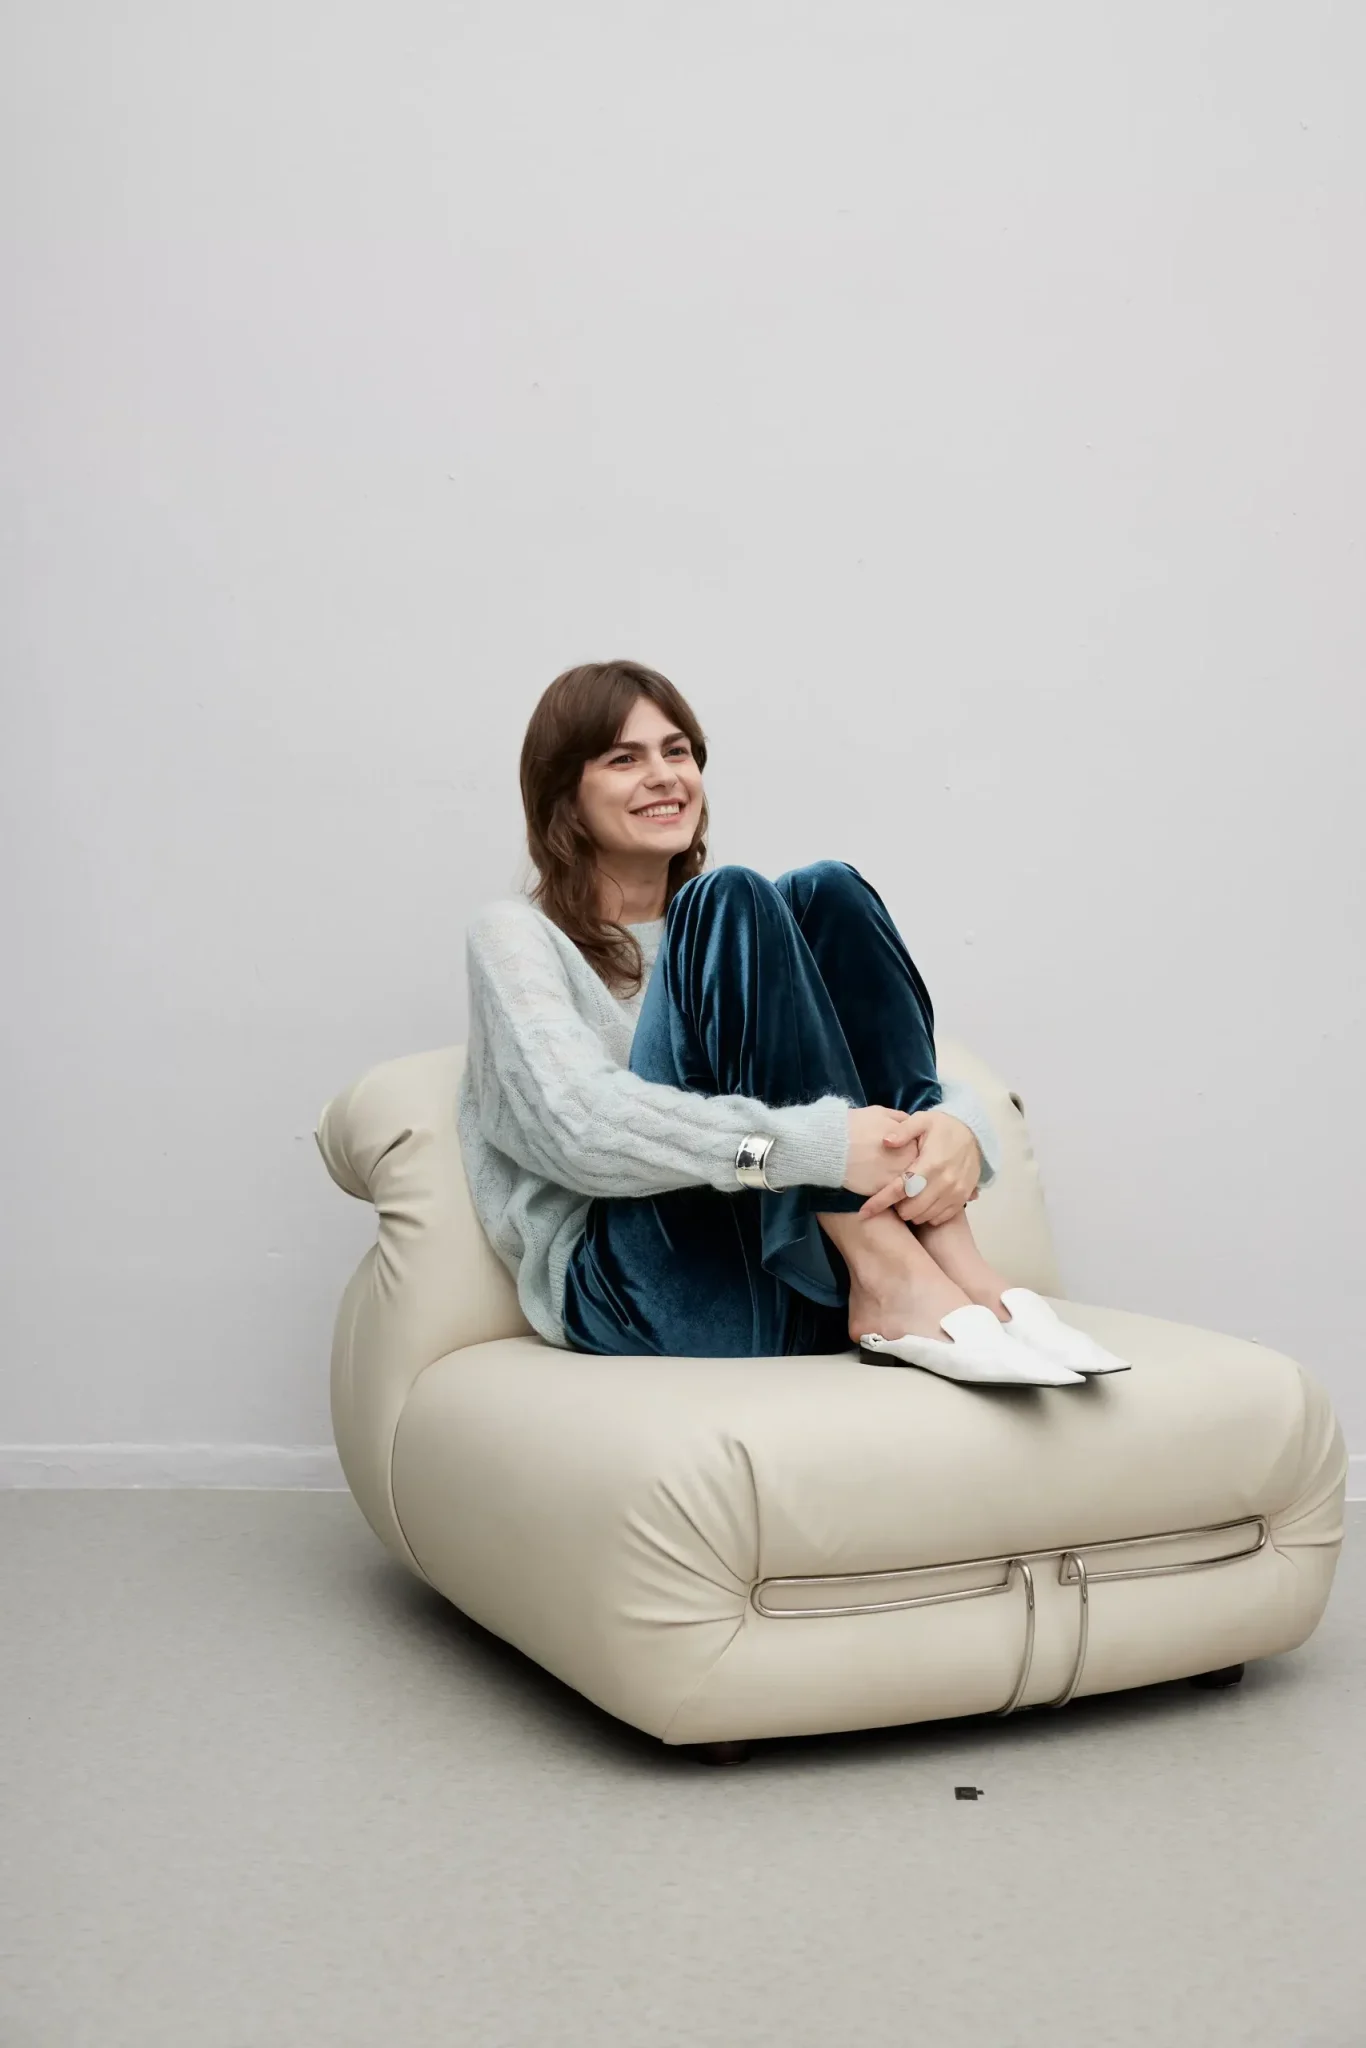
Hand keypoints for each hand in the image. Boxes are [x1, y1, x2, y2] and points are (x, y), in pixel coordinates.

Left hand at [857, 1109, 982, 1226]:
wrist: (974, 1133)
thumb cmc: (942, 1126)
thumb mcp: (922, 1120)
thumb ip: (903, 1130)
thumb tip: (885, 1141)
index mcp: (931, 1163)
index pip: (900, 1188)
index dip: (880, 1202)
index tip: (863, 1212)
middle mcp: (944, 1181)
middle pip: (911, 1208)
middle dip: (896, 1207)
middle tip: (892, 1197)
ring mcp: (955, 1192)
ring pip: (925, 1216)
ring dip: (911, 1212)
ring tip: (906, 1200)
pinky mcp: (963, 1198)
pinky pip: (940, 1218)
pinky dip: (927, 1215)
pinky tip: (922, 1203)